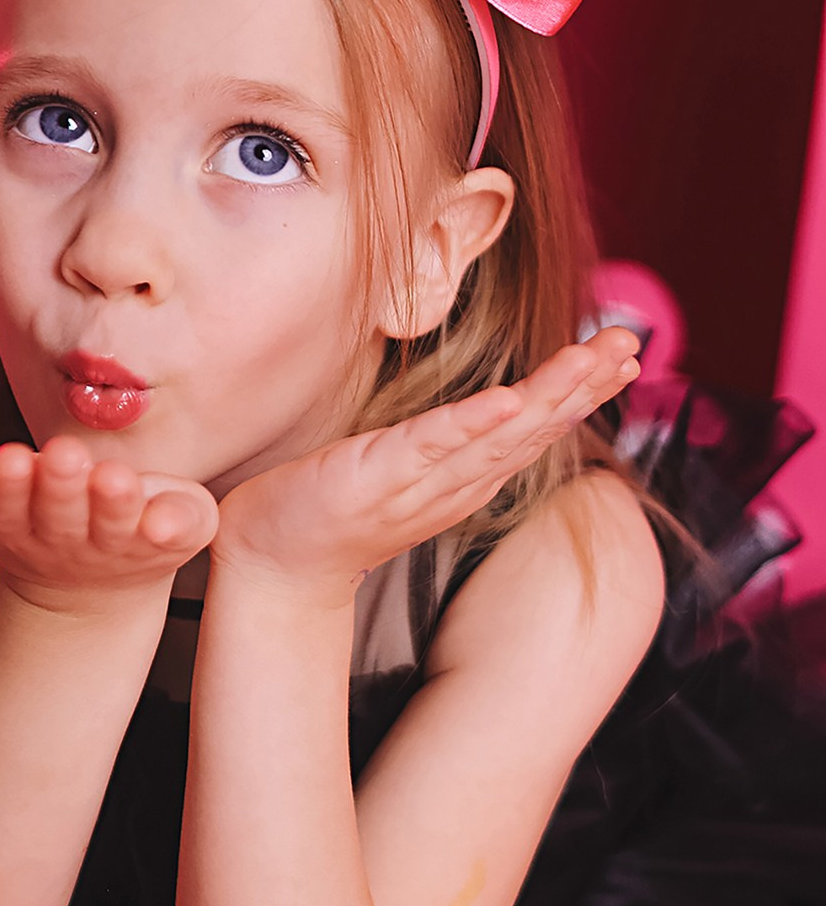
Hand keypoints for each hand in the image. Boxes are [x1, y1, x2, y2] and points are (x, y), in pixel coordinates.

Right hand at [0, 417, 218, 613]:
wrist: (90, 586)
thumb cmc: (17, 518)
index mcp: (11, 521)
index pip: (4, 507)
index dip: (8, 489)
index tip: (8, 462)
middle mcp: (63, 537)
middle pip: (58, 512)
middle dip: (59, 489)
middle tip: (60, 457)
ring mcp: (118, 544)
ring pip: (116, 526)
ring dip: (115, 507)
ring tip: (115, 482)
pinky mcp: (169, 541)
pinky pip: (174, 534)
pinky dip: (174, 524)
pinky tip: (174, 509)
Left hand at [213, 326, 641, 602]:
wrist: (274, 563)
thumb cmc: (331, 508)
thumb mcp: (402, 469)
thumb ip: (443, 442)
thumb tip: (478, 409)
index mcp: (463, 477)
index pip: (535, 428)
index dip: (582, 392)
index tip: (624, 356)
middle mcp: (454, 482)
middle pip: (534, 428)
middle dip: (586, 384)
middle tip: (632, 342)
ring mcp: (420, 481)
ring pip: (500, 434)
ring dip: (550, 395)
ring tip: (593, 359)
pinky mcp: (379, 476)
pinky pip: (432, 446)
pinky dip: (474, 424)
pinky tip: (512, 400)